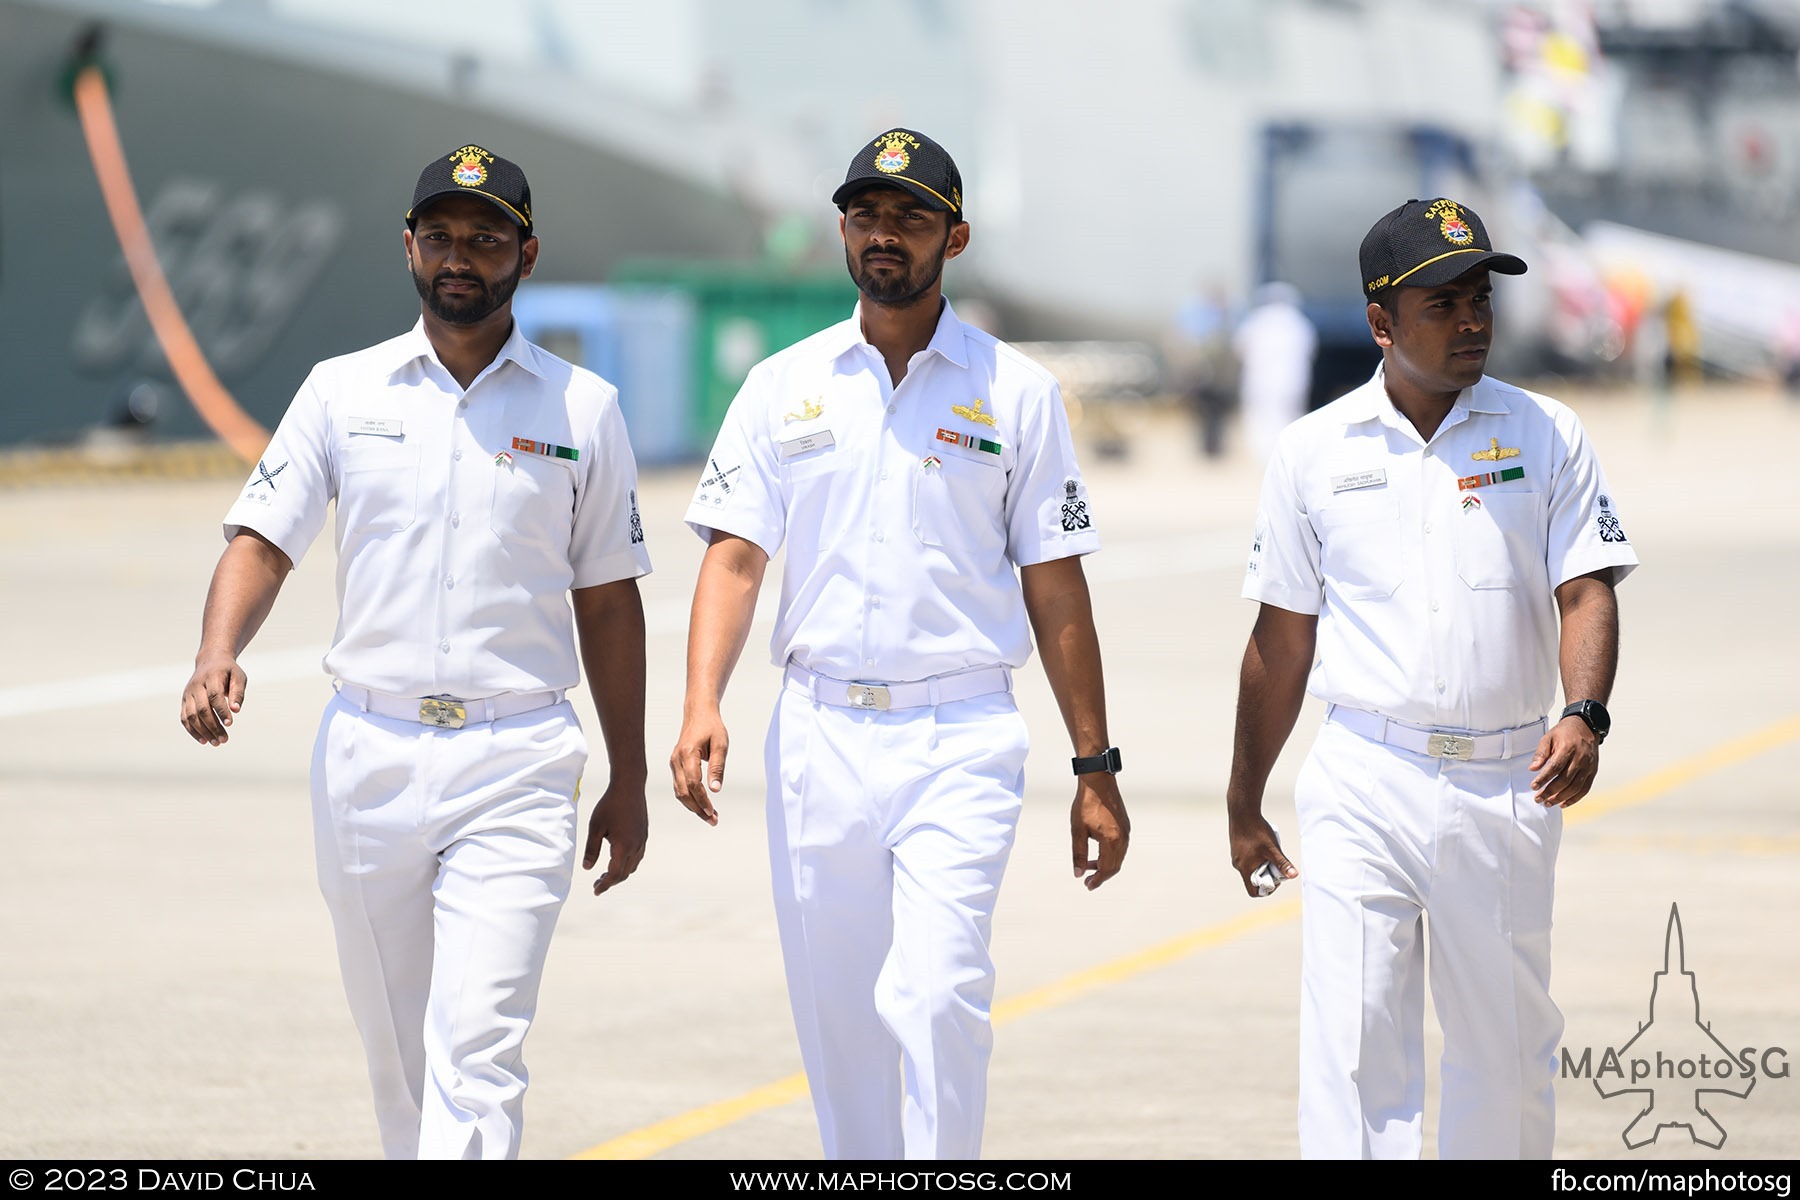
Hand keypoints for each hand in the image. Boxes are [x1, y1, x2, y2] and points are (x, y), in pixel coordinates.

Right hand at [180, 653, 246, 745]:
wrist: (210, 662)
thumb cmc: (228, 672)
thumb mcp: (238, 677)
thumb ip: (237, 692)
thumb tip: (236, 710)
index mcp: (211, 677)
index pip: (214, 696)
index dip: (221, 711)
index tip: (230, 724)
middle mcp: (196, 686)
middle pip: (202, 709)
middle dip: (213, 726)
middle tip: (224, 740)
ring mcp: (188, 694)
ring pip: (191, 716)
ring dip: (203, 731)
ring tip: (216, 743)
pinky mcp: (184, 701)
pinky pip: (185, 718)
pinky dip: (192, 731)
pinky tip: (204, 740)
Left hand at [583, 778, 647, 895]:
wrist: (629, 786)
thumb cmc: (609, 805)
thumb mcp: (595, 827)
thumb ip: (591, 849)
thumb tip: (587, 868)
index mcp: (623, 847)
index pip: (614, 874)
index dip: (604, 885)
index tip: (595, 891)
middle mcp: (636, 846)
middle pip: (624, 873)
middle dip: (610, 881)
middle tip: (597, 884)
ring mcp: (642, 841)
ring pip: (632, 866)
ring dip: (620, 873)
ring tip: (606, 874)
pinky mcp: (643, 835)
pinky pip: (637, 857)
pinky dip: (627, 864)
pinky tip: (618, 860)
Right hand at [670, 707, 728, 824]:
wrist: (698, 714)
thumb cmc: (712, 728)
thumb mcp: (721, 744)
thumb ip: (717, 767)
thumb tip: (715, 790)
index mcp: (687, 753)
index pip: (693, 783)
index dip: (702, 800)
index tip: (713, 812)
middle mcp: (676, 760)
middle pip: (684, 792)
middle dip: (698, 809)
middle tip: (713, 820)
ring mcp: (673, 763)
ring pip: (680, 792)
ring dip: (693, 806)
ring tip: (710, 816)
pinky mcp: (675, 766)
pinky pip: (679, 787)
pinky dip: (689, 798)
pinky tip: (701, 805)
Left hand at [1071, 774, 1128, 889]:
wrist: (1098, 782)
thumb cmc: (1085, 804)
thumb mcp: (1078, 831)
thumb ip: (1078, 854)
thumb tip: (1078, 874)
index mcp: (1112, 840)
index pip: (1107, 869)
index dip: (1097, 880)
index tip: (1087, 886)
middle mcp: (1123, 838)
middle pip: (1115, 866)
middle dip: (1102, 875)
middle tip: (1087, 880)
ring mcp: (1126, 832)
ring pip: (1118, 857)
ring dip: (1105, 864)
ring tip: (1089, 865)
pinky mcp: (1125, 826)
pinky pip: (1120, 847)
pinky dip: (1110, 854)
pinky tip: (1098, 852)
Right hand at [1229, 812, 1296, 897]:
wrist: (1242, 812)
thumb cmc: (1256, 830)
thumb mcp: (1273, 848)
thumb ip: (1282, 863)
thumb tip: (1294, 875)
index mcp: (1245, 868)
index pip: (1253, 891)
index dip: (1267, 890)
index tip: (1276, 879)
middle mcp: (1238, 865)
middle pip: (1254, 880)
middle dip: (1267, 875)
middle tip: (1276, 863)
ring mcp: (1237, 857)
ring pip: (1251, 868)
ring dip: (1263, 865)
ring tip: (1270, 853)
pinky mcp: (1237, 849)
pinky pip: (1248, 860)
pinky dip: (1257, 857)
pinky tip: (1263, 845)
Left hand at [1530, 716, 1599, 807]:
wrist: (1586, 727)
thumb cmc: (1564, 733)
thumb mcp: (1548, 737)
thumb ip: (1541, 753)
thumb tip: (1533, 768)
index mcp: (1568, 748)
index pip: (1555, 767)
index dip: (1543, 779)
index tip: (1533, 787)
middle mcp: (1580, 759)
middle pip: (1565, 780)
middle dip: (1550, 792)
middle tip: (1538, 799)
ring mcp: (1588, 766)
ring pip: (1575, 787)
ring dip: (1560, 798)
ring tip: (1548, 803)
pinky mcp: (1593, 771)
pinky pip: (1585, 789)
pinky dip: (1574, 798)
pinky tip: (1563, 803)